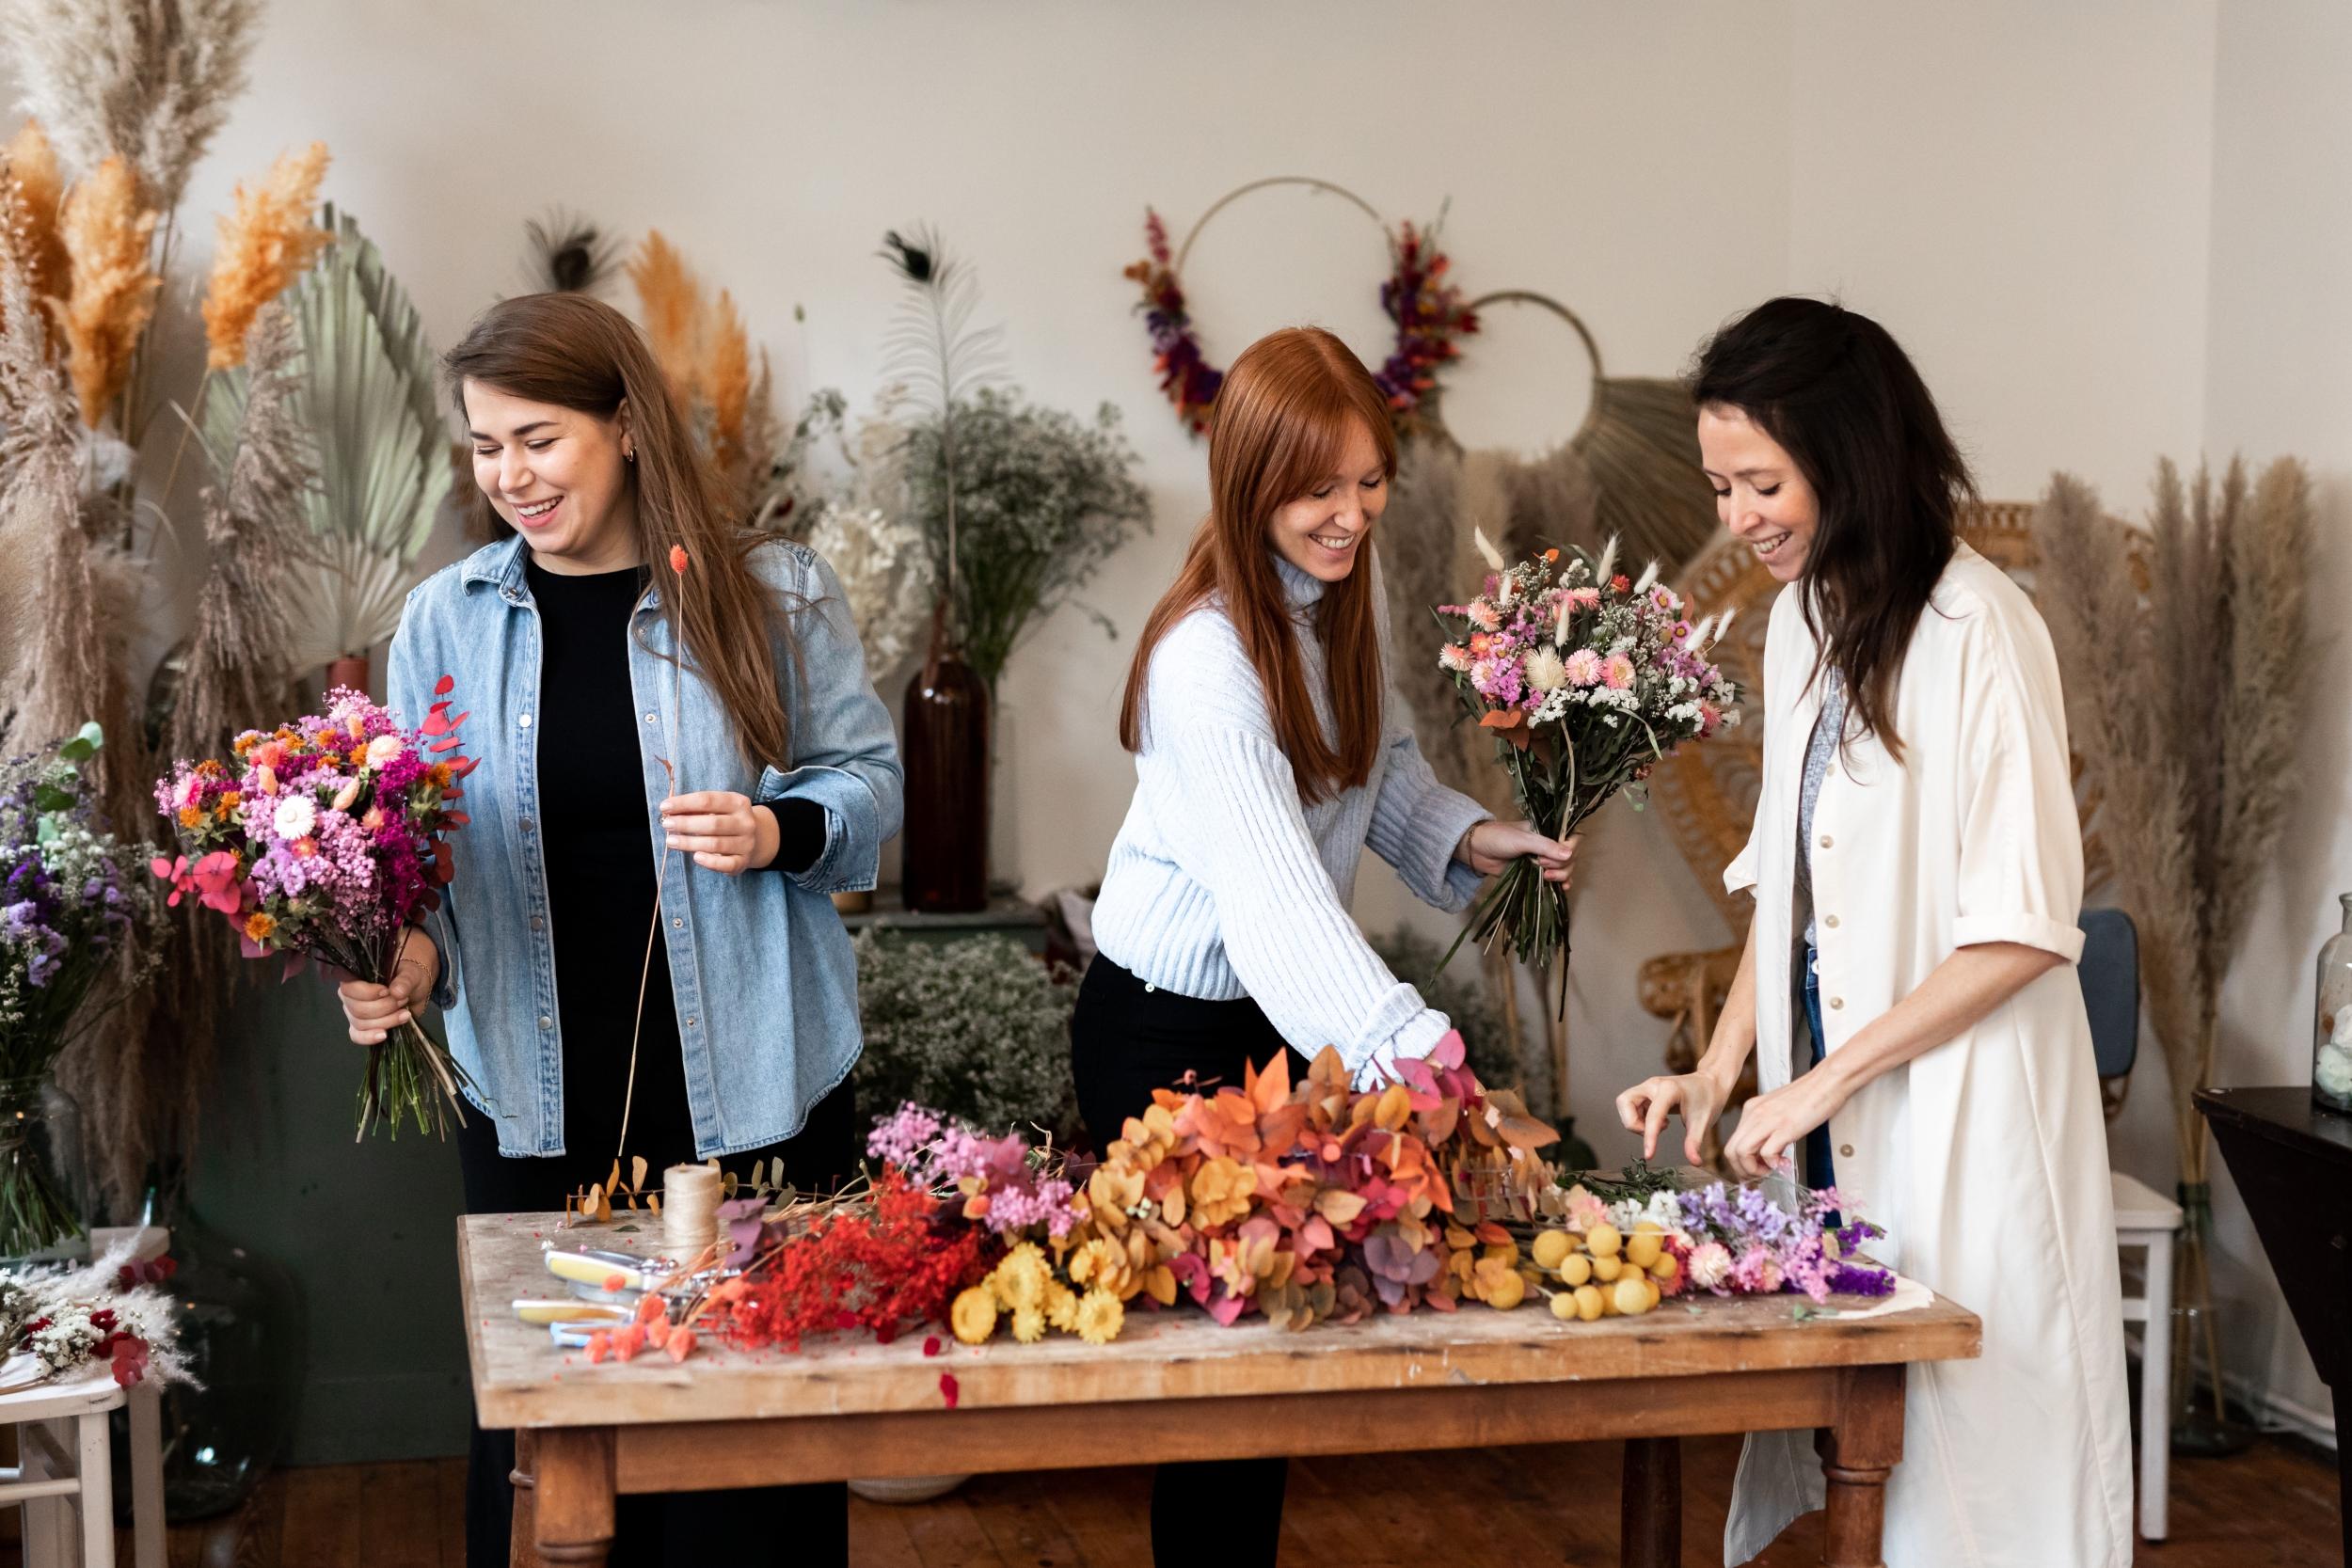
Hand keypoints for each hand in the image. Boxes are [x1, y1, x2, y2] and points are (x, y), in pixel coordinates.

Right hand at [338, 926, 438, 1046]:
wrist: (414, 992)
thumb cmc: (407, 979)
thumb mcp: (411, 974)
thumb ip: (405, 980)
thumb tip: (396, 992)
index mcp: (355, 978)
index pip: (349, 988)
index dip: (367, 993)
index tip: (387, 992)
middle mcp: (350, 997)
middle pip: (357, 1009)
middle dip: (384, 1008)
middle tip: (402, 1001)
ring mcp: (353, 1014)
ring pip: (361, 1024)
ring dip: (386, 1021)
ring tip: (405, 1014)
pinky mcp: (361, 1028)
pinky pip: (357, 1036)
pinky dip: (369, 1037)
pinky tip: (384, 1035)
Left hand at [661, 790, 777, 874]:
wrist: (756, 838)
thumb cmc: (727, 820)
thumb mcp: (717, 808)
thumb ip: (696, 809)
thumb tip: (669, 811)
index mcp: (738, 802)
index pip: (708, 800)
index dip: (684, 803)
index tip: (664, 807)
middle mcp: (745, 822)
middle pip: (712, 823)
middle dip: (685, 824)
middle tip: (667, 825)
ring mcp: (746, 843)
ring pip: (716, 844)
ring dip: (689, 843)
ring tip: (671, 841)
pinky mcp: (743, 861)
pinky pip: (726, 864)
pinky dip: (710, 862)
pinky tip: (696, 857)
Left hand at [1457, 819, 1578, 883]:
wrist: (1477, 850)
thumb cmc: (1498, 838)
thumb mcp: (1522, 839)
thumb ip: (1545, 846)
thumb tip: (1569, 855)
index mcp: (1548, 830)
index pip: (1573, 838)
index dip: (1570, 849)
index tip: (1558, 855)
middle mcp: (1549, 844)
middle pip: (1571, 856)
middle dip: (1561, 865)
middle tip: (1541, 865)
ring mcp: (1544, 859)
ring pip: (1565, 868)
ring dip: (1561, 875)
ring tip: (1546, 877)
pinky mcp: (1537, 872)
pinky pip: (1556, 878)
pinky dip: (1562, 883)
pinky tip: (1562, 888)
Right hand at [1616, 1066, 1733, 1164]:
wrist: (1710, 1083)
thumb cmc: (1708, 1100)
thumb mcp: (1703, 1122)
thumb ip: (1695, 1143)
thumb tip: (1695, 1162)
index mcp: (1669, 1090)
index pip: (1653, 1115)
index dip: (1649, 1136)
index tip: (1649, 1156)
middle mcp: (1653, 1085)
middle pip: (1625, 1102)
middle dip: (1632, 1123)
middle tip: (1650, 1133)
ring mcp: (1648, 1086)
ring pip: (1624, 1103)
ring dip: (1634, 1121)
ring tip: (1656, 1128)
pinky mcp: (1646, 1091)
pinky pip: (1630, 1105)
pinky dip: (1638, 1118)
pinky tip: (1658, 1122)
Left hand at [1719, 1073, 1847, 1179]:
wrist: (1827, 1081)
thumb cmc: (1809, 1096)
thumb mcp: (1778, 1110)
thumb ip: (1768, 1128)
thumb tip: (1765, 1153)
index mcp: (1751, 1110)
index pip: (1732, 1143)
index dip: (1741, 1164)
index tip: (1756, 1170)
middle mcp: (1754, 1114)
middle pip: (1731, 1152)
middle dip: (1744, 1171)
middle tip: (1762, 1176)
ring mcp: (1768, 1120)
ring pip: (1741, 1153)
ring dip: (1755, 1171)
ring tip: (1772, 1171)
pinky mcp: (1785, 1127)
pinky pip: (1766, 1153)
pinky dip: (1773, 1165)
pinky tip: (1785, 1163)